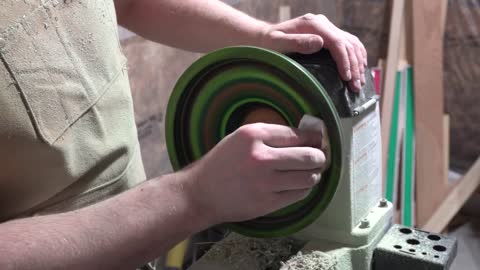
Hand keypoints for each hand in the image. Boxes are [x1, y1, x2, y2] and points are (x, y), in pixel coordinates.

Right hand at [182, 123, 325, 224]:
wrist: (201, 193)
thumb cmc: (222, 163)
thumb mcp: (241, 138)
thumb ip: (271, 135)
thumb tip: (308, 137)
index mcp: (253, 135)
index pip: (298, 134)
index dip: (314, 138)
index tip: (319, 140)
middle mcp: (261, 157)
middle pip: (309, 156)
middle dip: (320, 156)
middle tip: (320, 157)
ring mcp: (265, 183)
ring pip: (309, 177)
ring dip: (314, 174)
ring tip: (310, 171)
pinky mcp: (268, 203)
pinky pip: (300, 194)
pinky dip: (304, 188)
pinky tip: (298, 184)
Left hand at [260, 14, 366, 91]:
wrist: (264, 37)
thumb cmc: (268, 44)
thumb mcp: (277, 44)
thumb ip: (297, 42)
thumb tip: (319, 43)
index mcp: (313, 24)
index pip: (337, 42)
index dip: (344, 61)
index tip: (346, 78)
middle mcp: (322, 23)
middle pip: (347, 43)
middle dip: (354, 66)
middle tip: (356, 86)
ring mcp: (326, 28)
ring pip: (351, 42)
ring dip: (358, 62)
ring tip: (360, 81)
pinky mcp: (327, 34)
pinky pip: (348, 43)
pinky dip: (356, 55)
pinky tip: (359, 68)